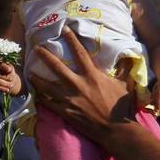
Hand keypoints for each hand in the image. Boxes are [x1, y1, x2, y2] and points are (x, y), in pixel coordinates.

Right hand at [0, 59, 22, 95]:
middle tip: (12, 79)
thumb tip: (8, 69)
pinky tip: (7, 90)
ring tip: (11, 85)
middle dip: (6, 78)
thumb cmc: (9, 72)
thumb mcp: (10, 68)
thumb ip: (10, 68)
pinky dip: (2, 89)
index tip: (9, 69)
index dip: (3, 67)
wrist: (7, 80)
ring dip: (5, 84)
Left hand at [30, 28, 133, 142]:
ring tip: (30, 72)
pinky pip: (48, 103)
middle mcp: (77, 85)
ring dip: (37, 78)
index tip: (64, 30)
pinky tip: (35, 94)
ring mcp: (69, 99)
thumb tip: (129, 57)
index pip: (80, 53)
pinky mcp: (64, 112)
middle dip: (45, 56)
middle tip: (36, 48)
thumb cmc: (121, 107)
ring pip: (47, 86)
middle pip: (57, 67)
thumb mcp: (125, 85)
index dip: (72, 40)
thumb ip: (124, 70)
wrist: (115, 130)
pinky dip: (41, 98)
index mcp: (92, 76)